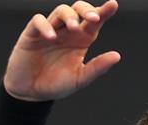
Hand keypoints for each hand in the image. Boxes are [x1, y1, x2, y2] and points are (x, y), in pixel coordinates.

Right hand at [4, 1, 120, 101]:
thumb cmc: (54, 85)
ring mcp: (49, 30)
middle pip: (78, 9)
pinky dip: (45, 25)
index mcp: (80, 40)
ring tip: (73, 28)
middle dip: (86, 10)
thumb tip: (116, 56)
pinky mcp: (32, 34)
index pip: (93, 22)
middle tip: (93, 19)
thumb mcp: (79, 79)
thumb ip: (97, 68)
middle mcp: (66, 32)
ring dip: (69, 16)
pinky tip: (51, 37)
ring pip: (61, 11)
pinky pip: (38, 21)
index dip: (104, 11)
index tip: (113, 5)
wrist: (31, 94)